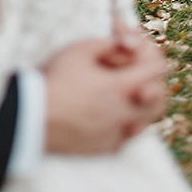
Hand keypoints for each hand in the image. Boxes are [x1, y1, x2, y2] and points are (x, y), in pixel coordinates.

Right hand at [41, 26, 168, 154]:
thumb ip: (107, 43)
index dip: (149, 55)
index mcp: (121, 86)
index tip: (134, 50)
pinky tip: (109, 115)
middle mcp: (125, 112)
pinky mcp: (105, 147)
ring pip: (146, 121)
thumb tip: (123, 45)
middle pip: (159, 100)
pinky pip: (126, 137)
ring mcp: (116, 133)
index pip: (158, 69)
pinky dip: (125, 125)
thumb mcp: (79, 50)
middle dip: (153, 83)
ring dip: (142, 105)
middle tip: (136, 73)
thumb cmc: (54, 81)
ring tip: (126, 95)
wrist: (32, 118)